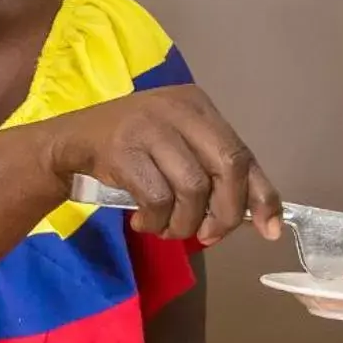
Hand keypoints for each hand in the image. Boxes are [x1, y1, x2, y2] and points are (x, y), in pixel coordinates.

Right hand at [47, 85, 281, 244]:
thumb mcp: (180, 150)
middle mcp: (179, 109)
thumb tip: (264, 222)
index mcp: (199, 106)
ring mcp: (149, 126)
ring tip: (168, 229)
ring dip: (184, 223)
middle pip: (226, 167)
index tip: (269, 230)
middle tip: (208, 235)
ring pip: (192, 188)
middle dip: (226, 213)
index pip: (243, 153)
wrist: (72, 140)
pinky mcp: (123, 148)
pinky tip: (145, 222)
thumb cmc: (136, 148)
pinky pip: (157, 198)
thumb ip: (216, 176)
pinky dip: (156, 220)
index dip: (262, 195)